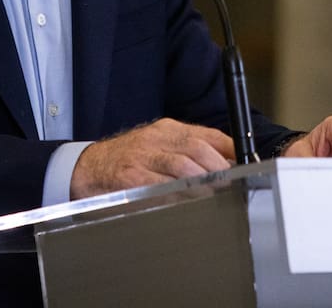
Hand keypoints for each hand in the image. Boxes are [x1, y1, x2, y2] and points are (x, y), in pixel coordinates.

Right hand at [70, 118, 235, 198]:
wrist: (87, 168)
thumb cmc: (128, 159)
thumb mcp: (159, 146)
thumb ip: (189, 152)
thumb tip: (227, 164)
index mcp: (167, 129)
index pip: (208, 134)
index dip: (230, 150)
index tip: (244, 164)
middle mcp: (156, 138)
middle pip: (198, 149)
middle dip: (219, 168)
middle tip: (231, 184)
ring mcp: (143, 157)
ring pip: (183, 167)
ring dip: (204, 183)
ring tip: (214, 195)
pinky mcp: (131, 177)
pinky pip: (160, 187)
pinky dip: (178, 195)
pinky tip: (187, 202)